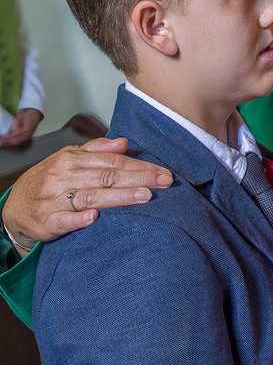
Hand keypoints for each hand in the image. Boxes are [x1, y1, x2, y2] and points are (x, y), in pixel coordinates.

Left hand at [0, 108, 42, 145]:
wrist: (35, 115)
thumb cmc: (27, 114)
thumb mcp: (20, 116)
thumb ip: (15, 123)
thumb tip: (11, 131)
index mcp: (27, 128)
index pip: (16, 134)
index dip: (8, 137)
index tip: (2, 137)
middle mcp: (29, 133)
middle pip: (17, 140)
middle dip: (8, 141)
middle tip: (1, 141)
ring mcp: (30, 136)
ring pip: (19, 142)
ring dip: (11, 143)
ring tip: (4, 143)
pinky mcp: (29, 137)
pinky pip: (21, 141)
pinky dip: (15, 143)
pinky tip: (10, 143)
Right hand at [1, 138, 172, 255]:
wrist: (15, 206)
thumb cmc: (50, 181)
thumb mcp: (69, 159)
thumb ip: (97, 150)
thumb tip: (123, 142)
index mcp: (72, 159)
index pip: (113, 161)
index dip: (140, 165)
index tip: (163, 171)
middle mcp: (64, 177)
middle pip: (108, 176)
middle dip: (139, 178)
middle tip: (165, 182)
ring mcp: (54, 199)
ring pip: (91, 196)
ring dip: (119, 197)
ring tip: (145, 196)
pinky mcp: (46, 221)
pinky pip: (63, 220)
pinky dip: (79, 219)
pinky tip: (95, 217)